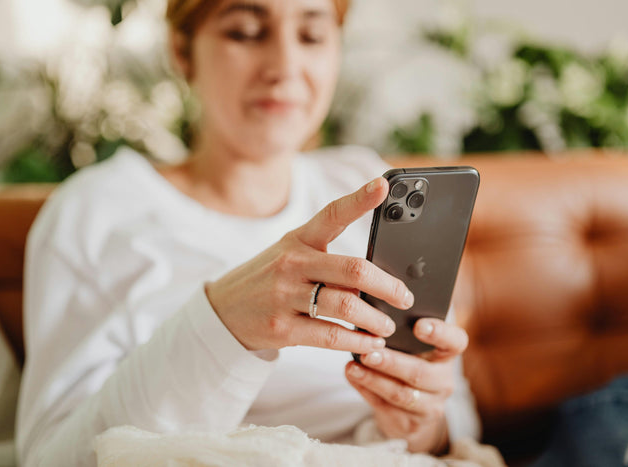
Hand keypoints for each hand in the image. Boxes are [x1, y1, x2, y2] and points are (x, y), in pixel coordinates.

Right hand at [205, 177, 414, 353]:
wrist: (223, 311)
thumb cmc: (270, 278)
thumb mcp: (291, 255)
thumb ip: (328, 258)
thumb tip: (377, 275)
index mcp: (298, 239)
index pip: (332, 214)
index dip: (359, 199)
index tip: (383, 184)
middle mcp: (292, 263)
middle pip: (353, 271)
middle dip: (388, 286)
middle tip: (404, 297)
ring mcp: (284, 296)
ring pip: (346, 306)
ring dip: (375, 319)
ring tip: (387, 325)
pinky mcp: (282, 328)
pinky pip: (330, 336)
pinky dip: (357, 341)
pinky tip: (369, 343)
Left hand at [345, 318, 468, 453]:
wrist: (409, 407)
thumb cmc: (407, 362)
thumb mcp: (411, 347)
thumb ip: (399, 335)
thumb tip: (370, 321)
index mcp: (447, 355)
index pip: (455, 341)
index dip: (439, 332)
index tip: (418, 326)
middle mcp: (444, 381)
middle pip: (420, 373)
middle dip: (392, 363)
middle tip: (369, 353)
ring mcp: (431, 405)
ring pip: (401, 394)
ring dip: (374, 380)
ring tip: (353, 367)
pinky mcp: (412, 424)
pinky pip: (387, 407)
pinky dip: (366, 391)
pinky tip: (353, 377)